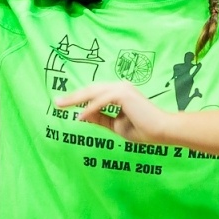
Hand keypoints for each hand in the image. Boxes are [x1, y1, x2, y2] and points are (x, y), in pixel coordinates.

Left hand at [56, 81, 174, 142]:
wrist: (161, 131)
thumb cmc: (143, 129)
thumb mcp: (116, 125)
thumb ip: (101, 119)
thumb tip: (83, 116)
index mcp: (120, 93)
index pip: (95, 94)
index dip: (79, 99)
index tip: (64, 104)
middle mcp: (120, 87)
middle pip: (91, 90)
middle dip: (73, 96)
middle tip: (56, 102)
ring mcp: (122, 88)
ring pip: (93, 92)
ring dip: (76, 99)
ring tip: (61, 105)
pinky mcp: (123, 94)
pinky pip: (101, 102)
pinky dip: (90, 109)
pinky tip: (80, 117)